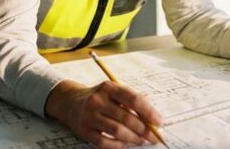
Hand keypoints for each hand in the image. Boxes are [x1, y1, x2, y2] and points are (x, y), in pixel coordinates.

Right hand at [45, 79, 162, 147]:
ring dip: (133, 138)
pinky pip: (104, 143)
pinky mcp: (84, 131)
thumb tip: (153, 119)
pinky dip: (118, 145)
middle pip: (126, 117)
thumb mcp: (114, 91)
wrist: (70, 102)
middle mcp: (97, 100)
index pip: (133, 99)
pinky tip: (126, 144)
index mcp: (109, 87)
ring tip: (142, 140)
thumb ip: (133, 102)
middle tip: (154, 136)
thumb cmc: (100, 98)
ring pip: (117, 131)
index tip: (159, 121)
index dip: (148, 111)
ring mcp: (89, 116)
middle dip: (144, 129)